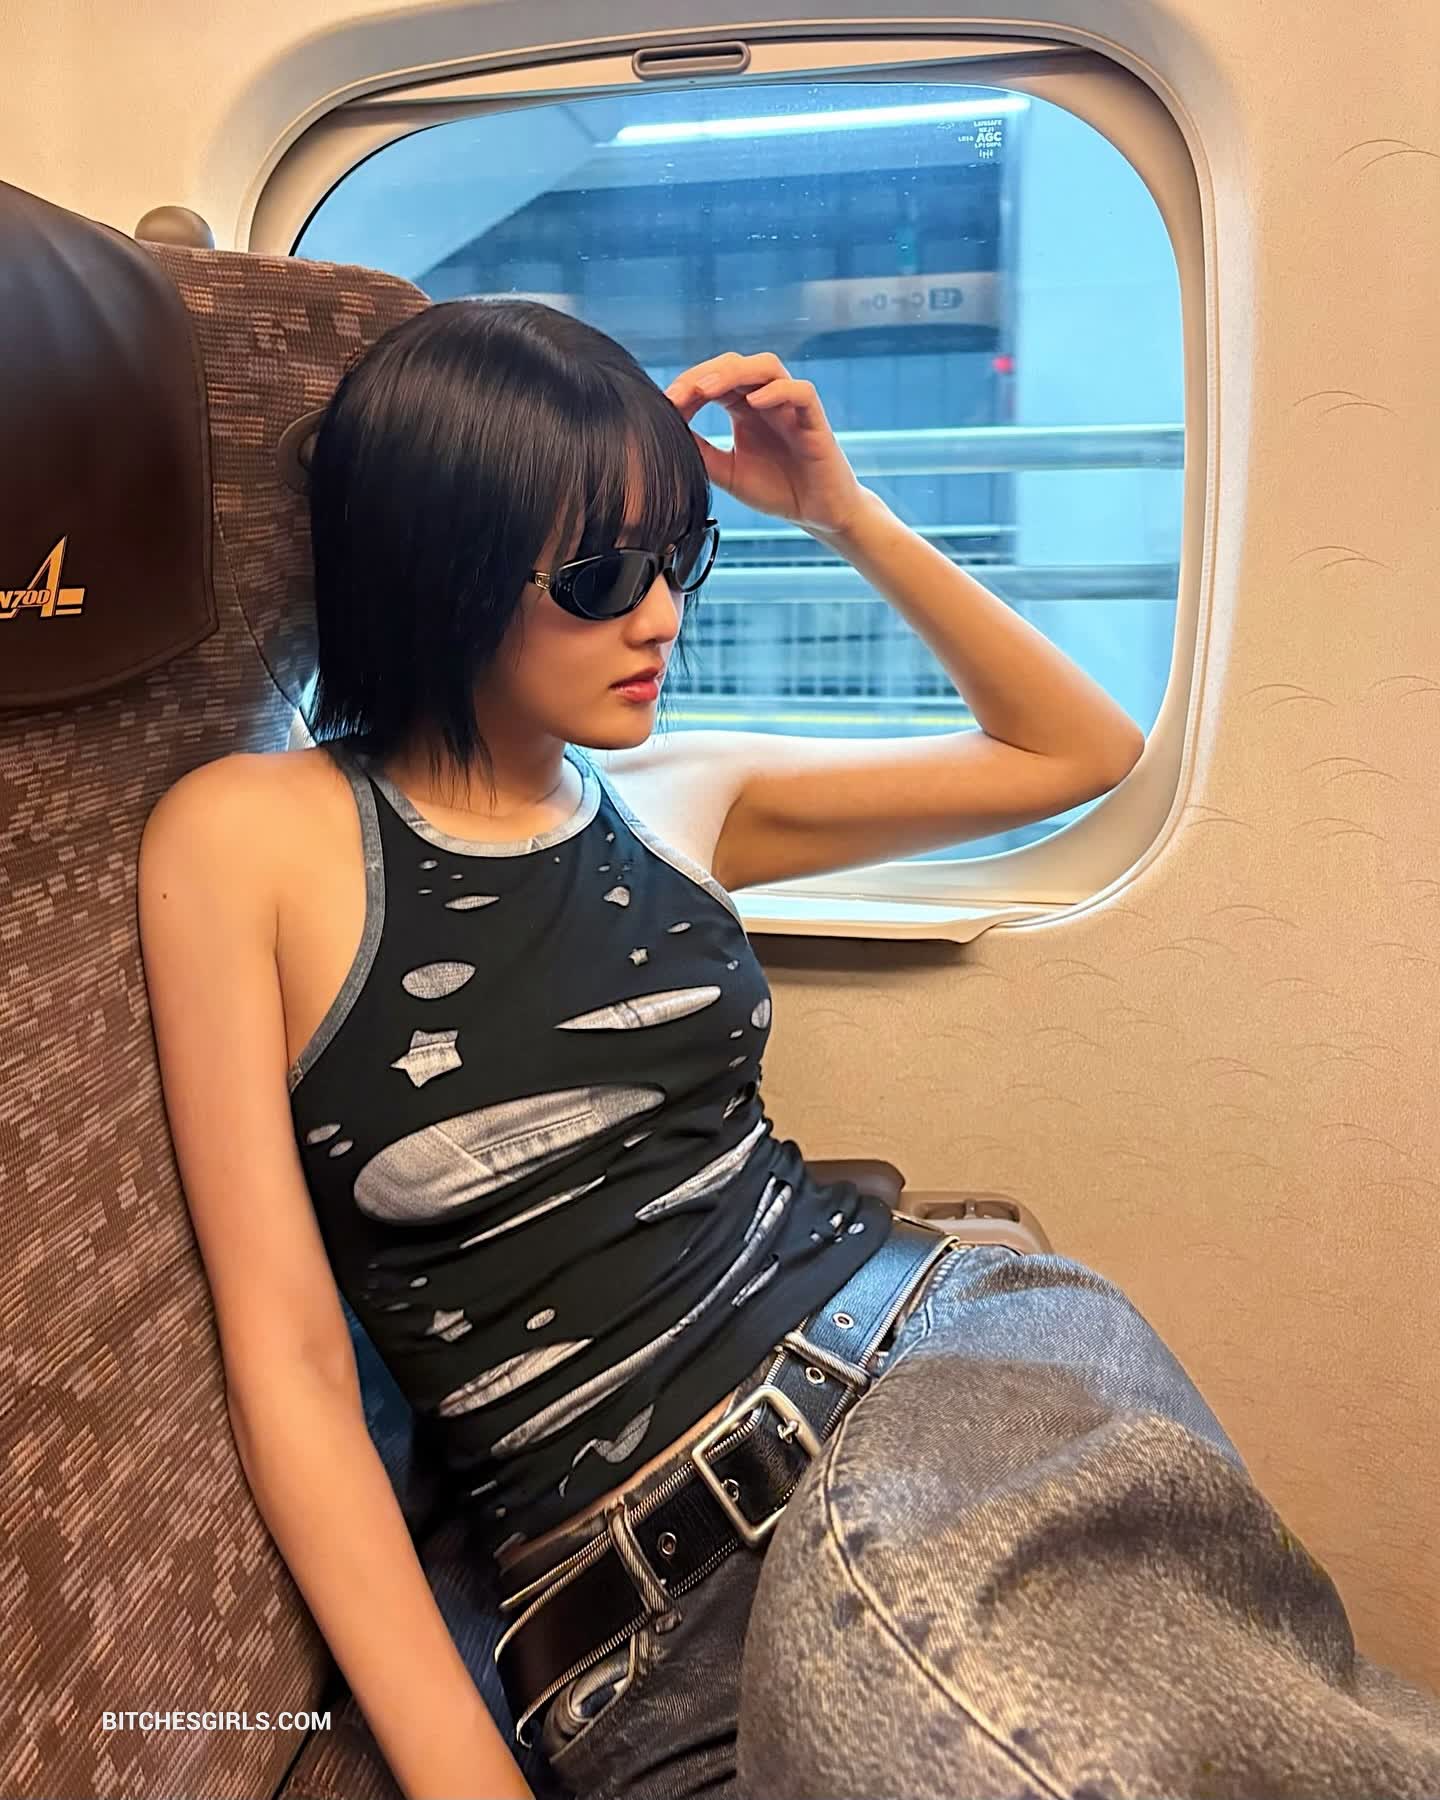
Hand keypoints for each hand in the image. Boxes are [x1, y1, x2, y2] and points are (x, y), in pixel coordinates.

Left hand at [665, 352, 869, 537]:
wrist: (818, 514)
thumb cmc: (777, 490)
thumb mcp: (726, 471)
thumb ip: (700, 450)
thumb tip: (666, 430)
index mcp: (744, 408)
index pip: (714, 379)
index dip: (688, 385)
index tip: (664, 403)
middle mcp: (767, 399)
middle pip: (735, 364)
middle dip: (703, 374)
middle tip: (677, 395)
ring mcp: (791, 406)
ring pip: (766, 366)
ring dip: (734, 373)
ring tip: (706, 390)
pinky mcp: (815, 420)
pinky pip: (800, 392)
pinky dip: (777, 391)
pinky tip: (754, 403)